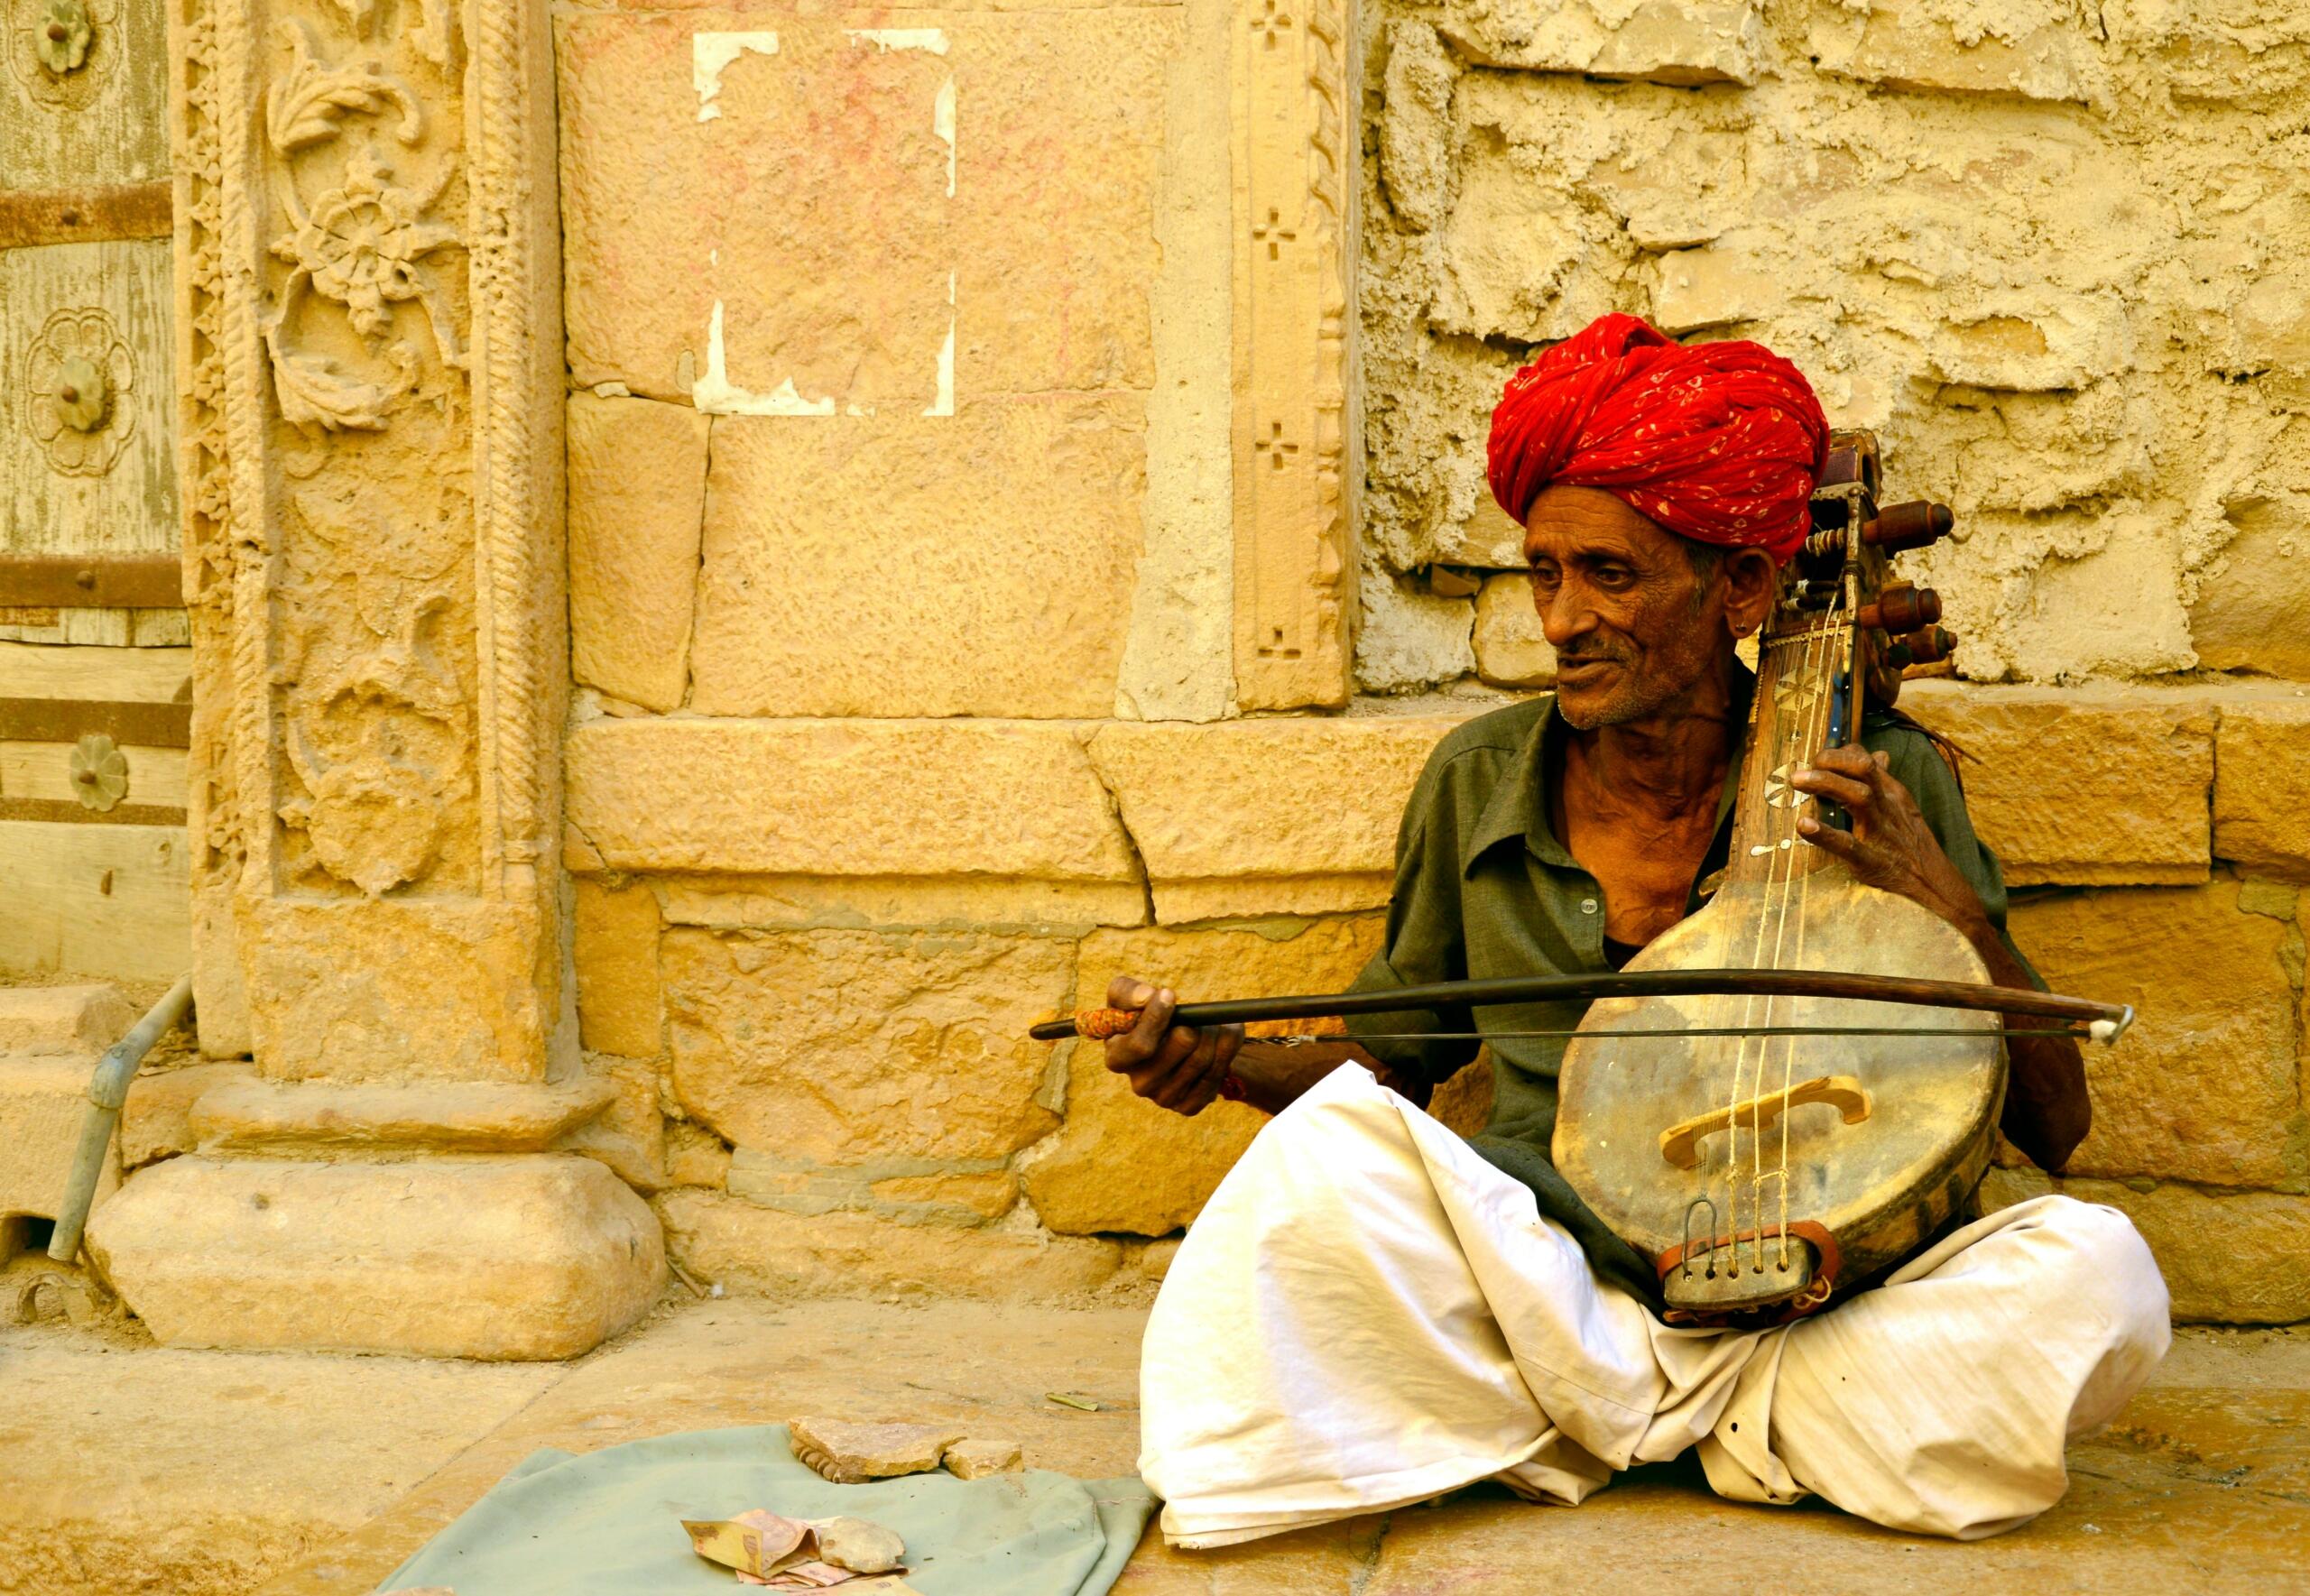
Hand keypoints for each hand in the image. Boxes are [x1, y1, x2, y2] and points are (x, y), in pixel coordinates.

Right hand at [1100, 975, 1244, 1116]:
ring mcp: (1164, 1098)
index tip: (1171, 995)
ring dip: (1214, 1032)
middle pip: (1184, 1044)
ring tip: (1210, 1025)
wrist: (1179, 1044)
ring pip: (1205, 1057)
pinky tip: (1219, 1043)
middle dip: (1197, 1022)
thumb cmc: (1147, 1015)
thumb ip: (1128, 992)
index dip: (1157, 1018)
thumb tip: (1146, 997)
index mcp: (1118, 1058)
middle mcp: (1139, 1083)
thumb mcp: (1130, 996)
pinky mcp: (1188, 1106)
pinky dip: (1226, 1050)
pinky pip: (1218, 1074)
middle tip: (1198, 1015)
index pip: (1139, 1045)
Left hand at [1789, 746, 1987, 933]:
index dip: (1839, 754)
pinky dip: (1825, 834)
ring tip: (1797, 781)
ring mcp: (1880, 832)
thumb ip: (1884, 781)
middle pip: (1862, 770)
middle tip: (1800, 770)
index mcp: (1891, 794)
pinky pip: (1848, 845)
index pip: (1866, 761)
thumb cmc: (1910, 843)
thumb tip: (1878, 754)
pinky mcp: (1871, 861)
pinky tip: (1803, 825)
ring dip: (1826, 784)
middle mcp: (1886, 807)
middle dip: (1831, 762)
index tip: (1816, 760)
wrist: (1934, 883)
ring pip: (1859, 796)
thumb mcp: (1901, 807)